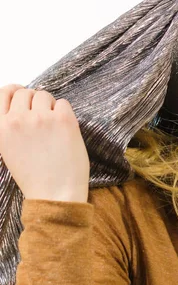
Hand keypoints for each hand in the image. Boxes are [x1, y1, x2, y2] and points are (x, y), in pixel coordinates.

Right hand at [0, 84, 89, 201]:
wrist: (55, 193)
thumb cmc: (34, 175)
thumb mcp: (8, 149)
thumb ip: (10, 126)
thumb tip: (20, 102)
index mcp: (1, 127)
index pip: (4, 93)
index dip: (15, 91)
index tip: (22, 94)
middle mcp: (19, 119)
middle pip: (26, 92)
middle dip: (35, 102)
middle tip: (43, 119)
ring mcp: (42, 118)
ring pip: (45, 95)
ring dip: (50, 106)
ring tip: (53, 127)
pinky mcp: (64, 120)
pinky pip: (64, 103)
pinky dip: (64, 113)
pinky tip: (64, 131)